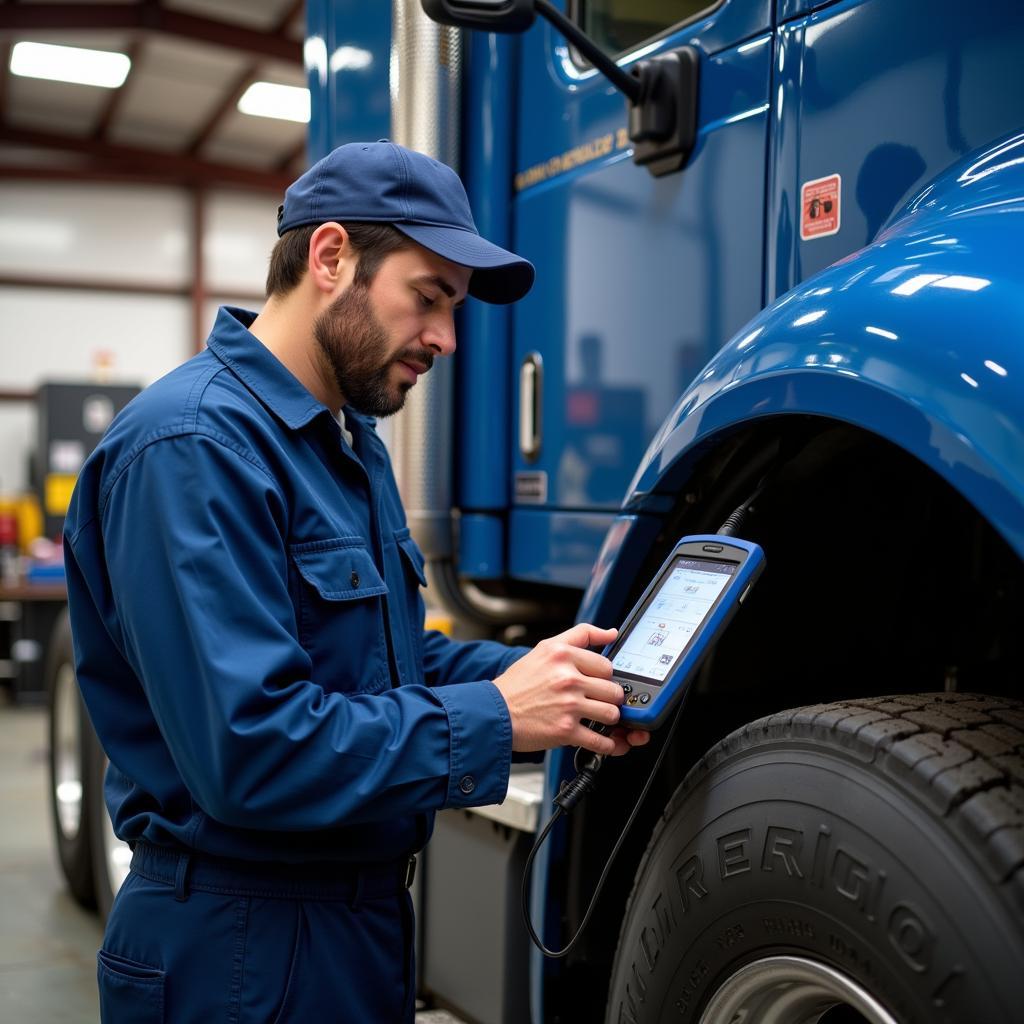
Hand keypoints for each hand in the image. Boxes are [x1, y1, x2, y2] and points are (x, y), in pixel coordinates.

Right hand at [493, 623, 650, 756]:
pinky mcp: (565, 730)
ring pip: (611, 713)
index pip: (606, 664)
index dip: (605, 676)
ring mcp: (568, 705)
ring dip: (609, 720)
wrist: (493, 713)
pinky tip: (605, 741)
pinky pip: (600, 740)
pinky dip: (608, 745)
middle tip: (600, 701)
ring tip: (598, 718)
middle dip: (610, 698)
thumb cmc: (517, 684)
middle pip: (613, 690)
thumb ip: (580, 636)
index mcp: (563, 655)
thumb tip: (611, 632)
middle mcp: (567, 678)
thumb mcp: (545, 649)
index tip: (600, 682)